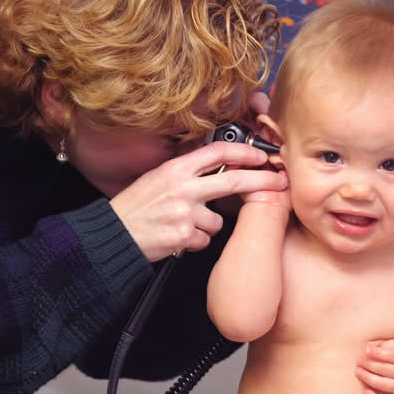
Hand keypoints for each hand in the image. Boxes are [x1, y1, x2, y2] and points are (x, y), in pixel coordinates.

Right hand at [110, 141, 287, 261]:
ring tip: (183, 225)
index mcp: (175, 169)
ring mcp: (185, 213)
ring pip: (218, 220)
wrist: (113, 236)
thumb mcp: (157, 179)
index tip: (261, 155)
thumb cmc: (134, 208)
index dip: (244, 152)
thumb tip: (218, 167)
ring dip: (208, 225)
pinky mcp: (185, 236)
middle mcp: (182, 188)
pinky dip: (196, 241)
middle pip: (234, 181)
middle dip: (262, 181)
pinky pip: (206, 239)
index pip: (217, 152)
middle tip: (280, 182)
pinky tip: (178, 237)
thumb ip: (186, 173)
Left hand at [356, 338, 393, 393]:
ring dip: (367, 378)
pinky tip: (366, 391)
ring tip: (358, 371)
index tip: (367, 350)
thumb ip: (390, 344)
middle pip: (385, 369)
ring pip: (383, 384)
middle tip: (358, 360)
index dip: (377, 353)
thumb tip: (370, 350)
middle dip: (368, 364)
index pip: (392, 355)